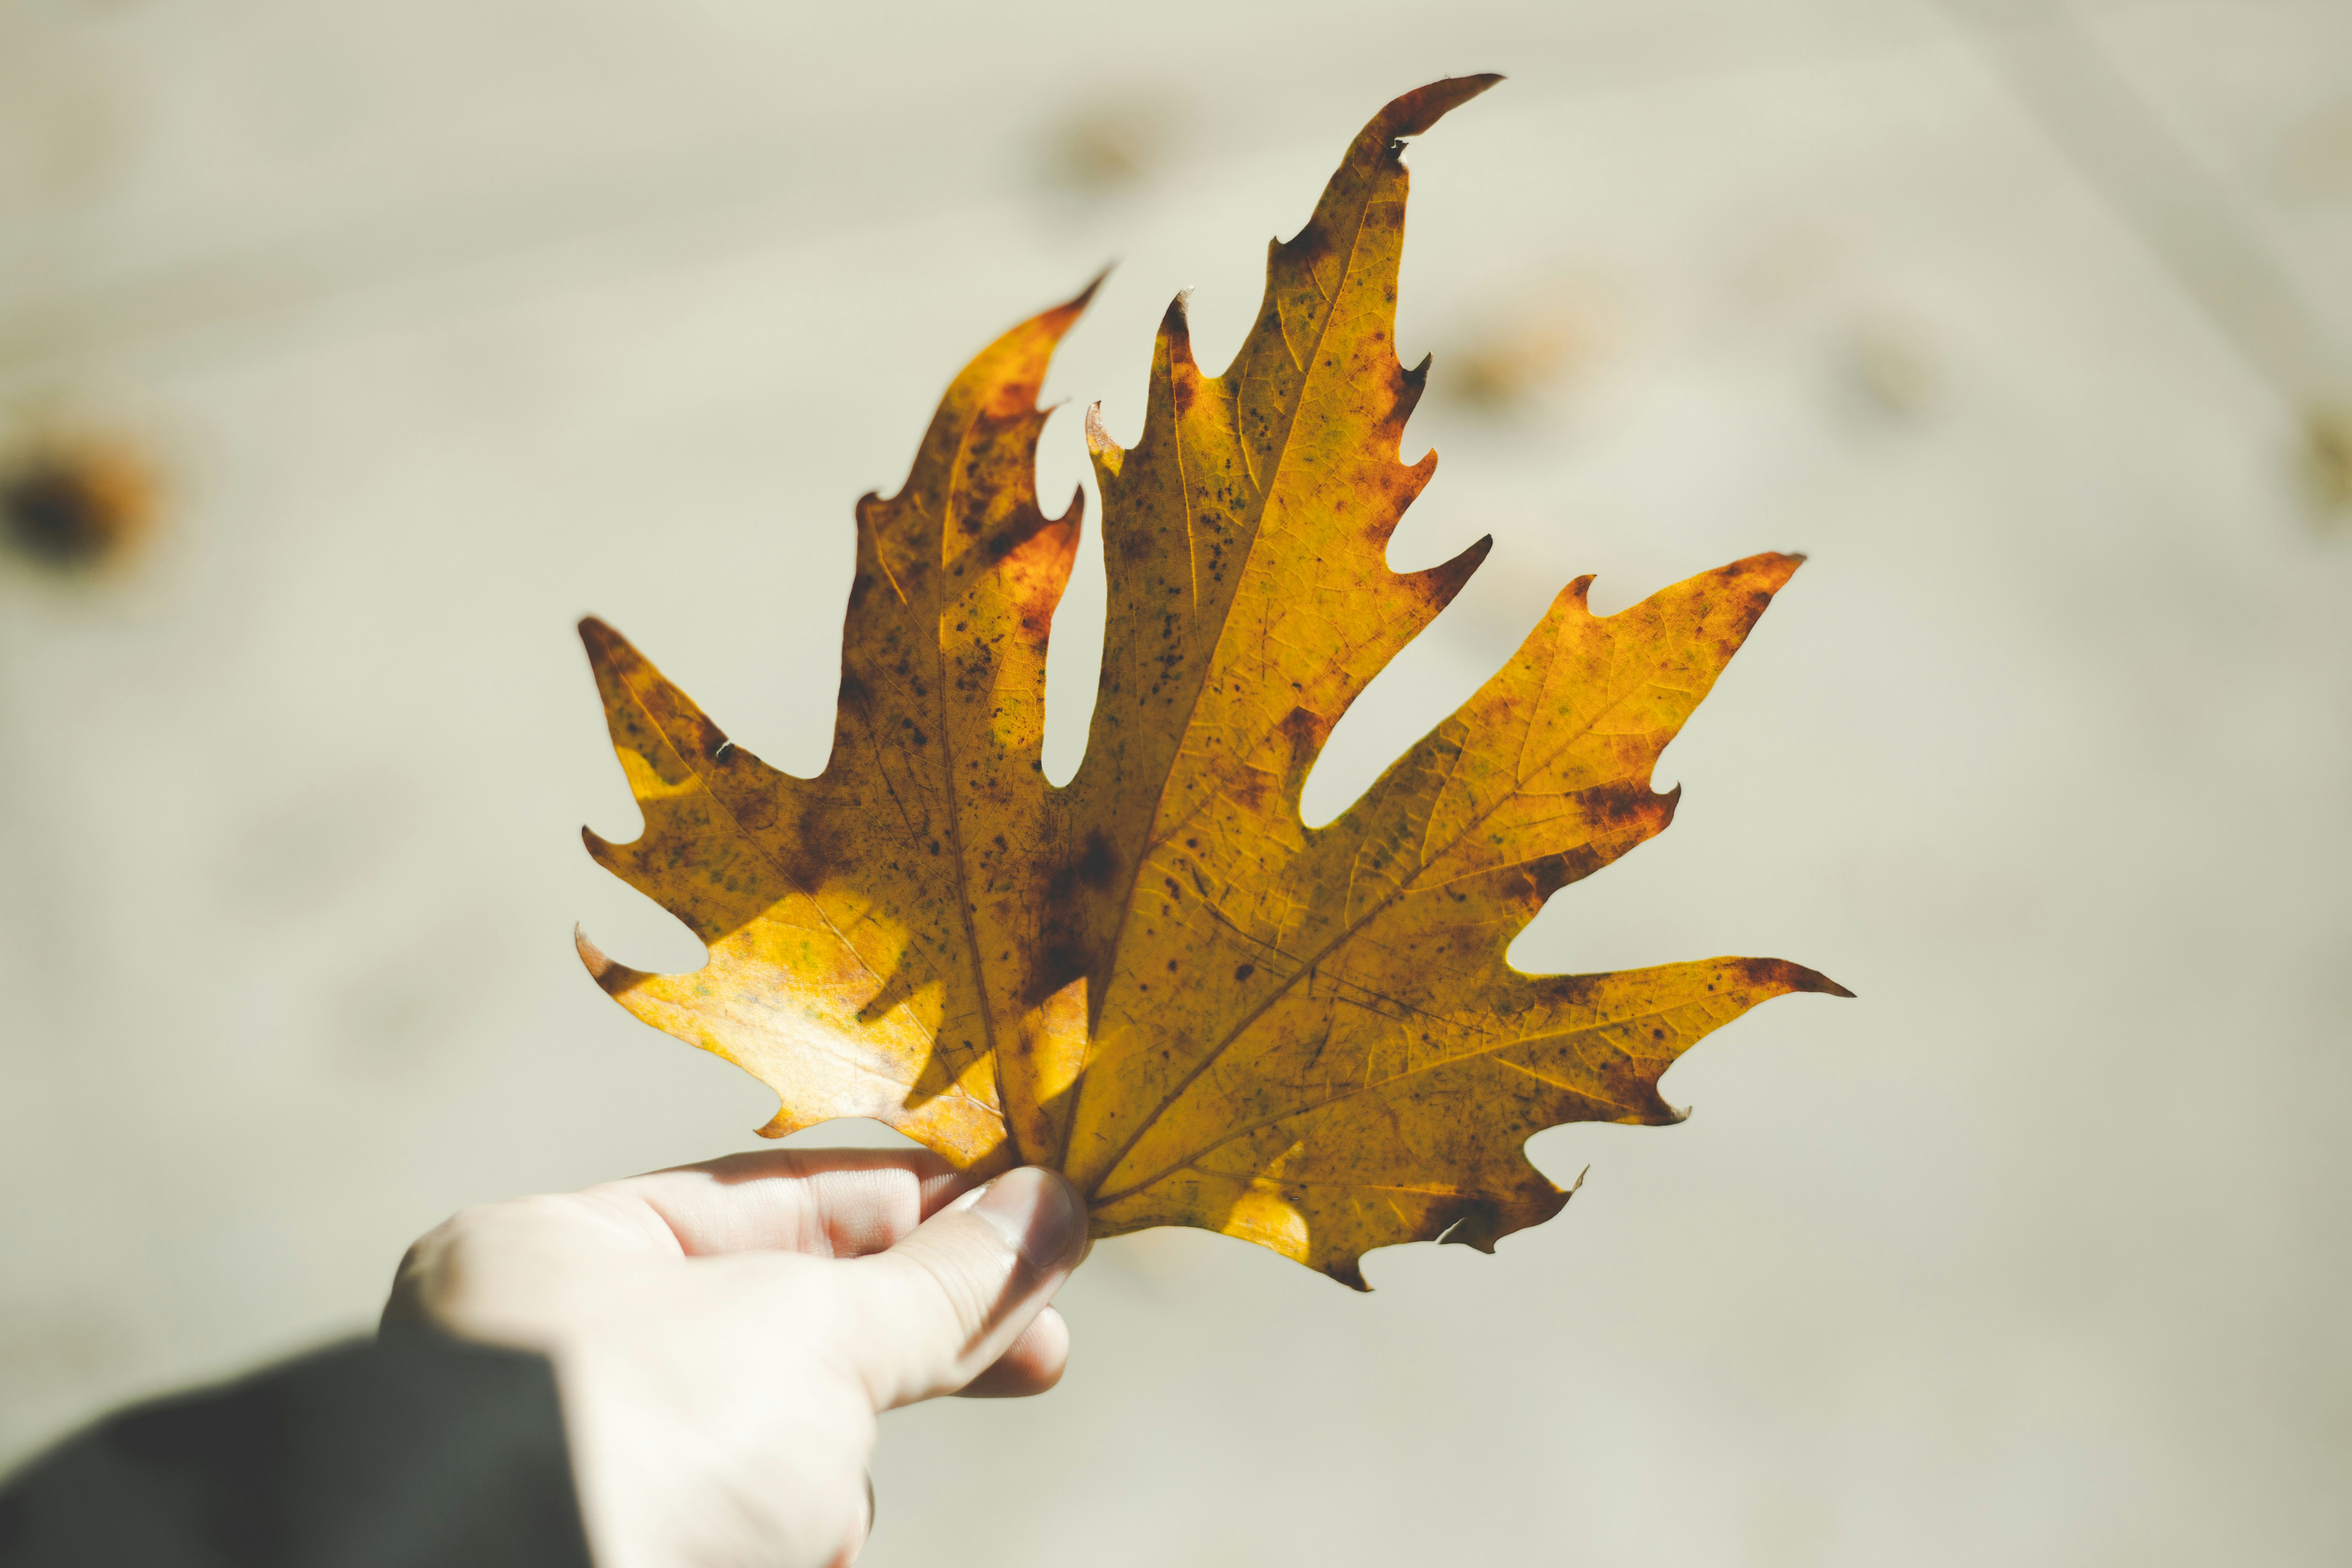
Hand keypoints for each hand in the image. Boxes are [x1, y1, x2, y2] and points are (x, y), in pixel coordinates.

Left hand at [382, 1149, 1086, 1567]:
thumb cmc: (638, 1444)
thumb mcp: (812, 1335)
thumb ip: (938, 1280)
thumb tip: (1052, 1209)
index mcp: (559, 1253)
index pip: (773, 1194)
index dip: (915, 1203)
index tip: (1028, 1220)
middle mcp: (551, 1354)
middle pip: (784, 1320)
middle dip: (909, 1344)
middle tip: (1042, 1351)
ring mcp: (582, 1465)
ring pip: (775, 1435)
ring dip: (830, 1472)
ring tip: (815, 1513)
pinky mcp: (622, 1544)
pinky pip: (744, 1521)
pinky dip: (794, 1540)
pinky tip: (797, 1552)